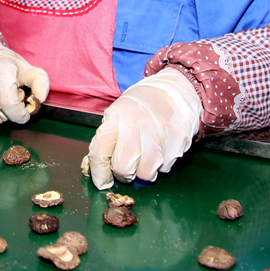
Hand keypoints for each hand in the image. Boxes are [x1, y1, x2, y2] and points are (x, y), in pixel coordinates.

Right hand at [0, 30, 49, 123]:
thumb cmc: (5, 63)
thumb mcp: (26, 68)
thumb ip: (40, 82)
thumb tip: (40, 99)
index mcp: (3, 70)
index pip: (9, 104)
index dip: (20, 114)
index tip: (25, 113)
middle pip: (1, 114)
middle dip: (12, 114)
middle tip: (14, 102)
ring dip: (0, 114)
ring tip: (1, 99)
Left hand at [82, 68, 202, 189]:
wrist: (173, 89)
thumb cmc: (140, 106)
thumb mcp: (117, 114)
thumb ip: (104, 141)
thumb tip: (90, 169)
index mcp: (117, 115)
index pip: (99, 152)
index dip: (98, 173)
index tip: (102, 181)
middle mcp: (137, 122)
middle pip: (123, 168)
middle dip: (123, 173)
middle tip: (128, 165)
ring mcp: (160, 130)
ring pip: (146, 174)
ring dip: (143, 171)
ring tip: (146, 156)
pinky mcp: (179, 139)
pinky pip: (165, 168)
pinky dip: (161, 166)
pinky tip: (161, 149)